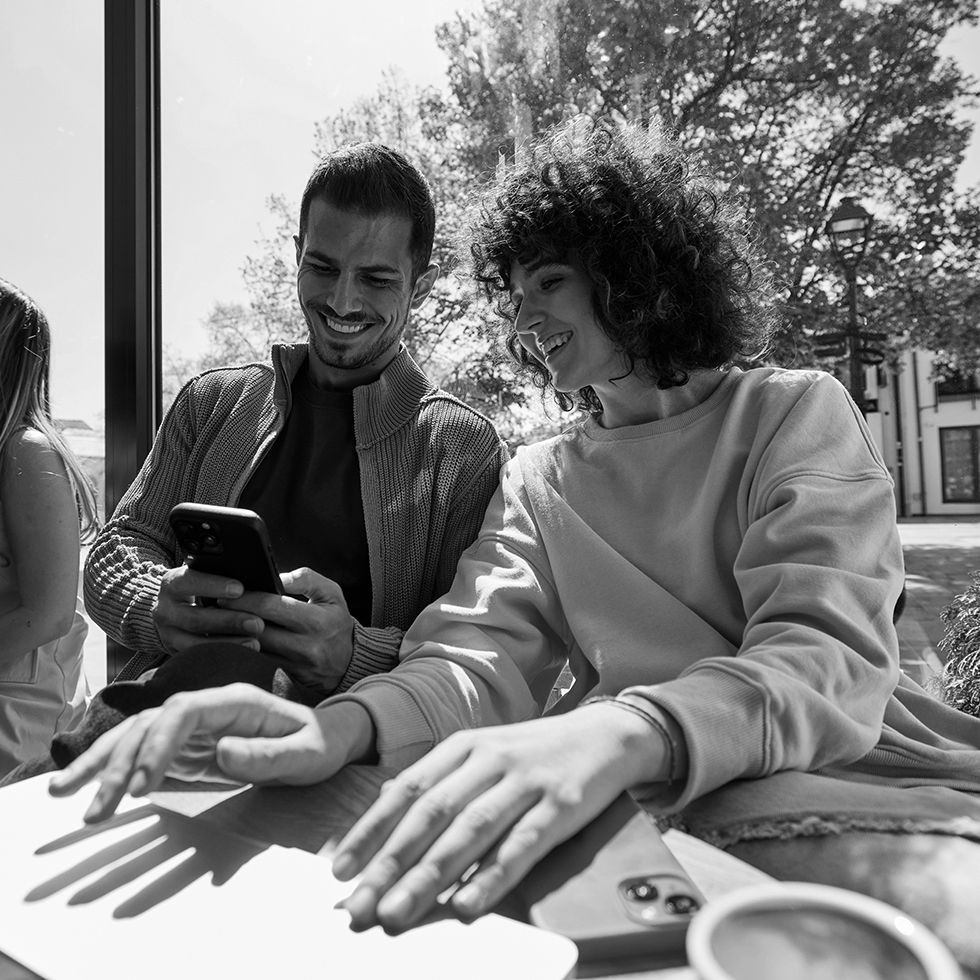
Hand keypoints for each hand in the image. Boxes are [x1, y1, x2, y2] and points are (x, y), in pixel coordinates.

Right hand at [48, 685, 374, 822]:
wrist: (325, 740)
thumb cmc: (320, 744)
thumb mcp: (308, 753)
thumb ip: (269, 755)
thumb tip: (223, 752)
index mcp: (237, 701)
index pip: (184, 711)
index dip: (159, 743)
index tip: (143, 784)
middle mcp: (208, 708)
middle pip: (152, 724)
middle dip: (119, 762)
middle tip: (97, 808)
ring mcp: (194, 728)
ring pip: (138, 736)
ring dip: (103, 763)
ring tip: (64, 793)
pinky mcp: (187, 749)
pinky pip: (143, 755)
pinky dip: (113, 767)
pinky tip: (84, 786)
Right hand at [152, 565, 264, 653]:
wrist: (173, 608)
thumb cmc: (200, 587)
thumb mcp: (203, 577)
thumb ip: (221, 576)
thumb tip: (253, 582)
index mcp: (172, 584)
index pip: (189, 582)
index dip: (214, 585)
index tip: (240, 589)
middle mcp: (165, 610)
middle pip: (195, 619)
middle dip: (228, 621)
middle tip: (257, 623)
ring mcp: (168, 635)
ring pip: (195, 644)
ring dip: (228, 644)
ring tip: (255, 643)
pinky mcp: (176, 652)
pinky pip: (197, 659)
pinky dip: (221, 657)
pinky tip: (242, 655)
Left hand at [223, 568, 354, 694]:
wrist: (349, 662)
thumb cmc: (336, 622)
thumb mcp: (331, 593)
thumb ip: (306, 579)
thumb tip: (275, 576)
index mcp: (317, 621)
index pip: (272, 606)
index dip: (245, 598)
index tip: (226, 592)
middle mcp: (306, 646)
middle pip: (257, 629)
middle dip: (232, 616)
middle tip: (214, 606)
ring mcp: (294, 666)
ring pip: (252, 649)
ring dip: (231, 635)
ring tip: (216, 622)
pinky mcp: (285, 678)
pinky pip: (256, 663)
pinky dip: (240, 650)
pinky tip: (229, 640)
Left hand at [332, 703, 663, 933]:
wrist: (606, 734)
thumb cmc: (535, 753)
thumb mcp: (485, 754)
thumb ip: (442, 783)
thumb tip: (386, 813)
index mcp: (465, 745)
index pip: (408, 789)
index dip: (372, 830)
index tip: (341, 871)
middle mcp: (490, 759)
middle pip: (432, 813)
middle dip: (391, 864)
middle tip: (360, 906)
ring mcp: (526, 780)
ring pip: (470, 831)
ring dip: (429, 876)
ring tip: (398, 913)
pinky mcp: (562, 803)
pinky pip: (522, 846)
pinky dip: (493, 877)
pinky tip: (468, 906)